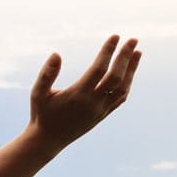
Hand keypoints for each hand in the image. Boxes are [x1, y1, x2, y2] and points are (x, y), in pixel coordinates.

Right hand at [27, 35, 140, 149]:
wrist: (48, 140)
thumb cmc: (41, 114)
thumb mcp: (38, 93)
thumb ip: (46, 74)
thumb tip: (56, 54)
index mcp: (78, 95)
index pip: (98, 69)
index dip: (108, 51)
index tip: (115, 36)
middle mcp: (92, 103)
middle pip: (116, 77)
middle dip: (125, 57)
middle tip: (134, 39)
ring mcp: (100, 110)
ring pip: (123, 88)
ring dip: (132, 70)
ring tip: (137, 52)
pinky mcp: (102, 115)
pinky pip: (120, 98)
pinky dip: (128, 83)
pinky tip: (129, 72)